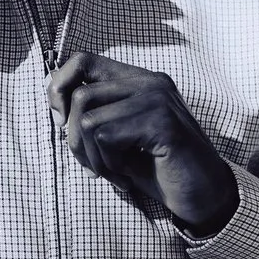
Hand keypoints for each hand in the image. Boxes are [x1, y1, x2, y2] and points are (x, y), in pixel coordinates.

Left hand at [45, 52, 239, 235]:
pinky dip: (108, 166)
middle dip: (75, 140)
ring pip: (87, 119)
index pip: (82, 61)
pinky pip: (105, 137)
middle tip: (95, 168)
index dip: (58, 88)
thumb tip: (55, 110)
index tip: (60, 122)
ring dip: (92, 158)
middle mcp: (150, 82)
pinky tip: (127, 179)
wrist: (203, 198)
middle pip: (79, 95)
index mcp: (140, 80)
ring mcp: (157, 99)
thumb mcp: (119, 140)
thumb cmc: (160, 171)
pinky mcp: (161, 122)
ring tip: (115, 175)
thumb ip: (94, 118)